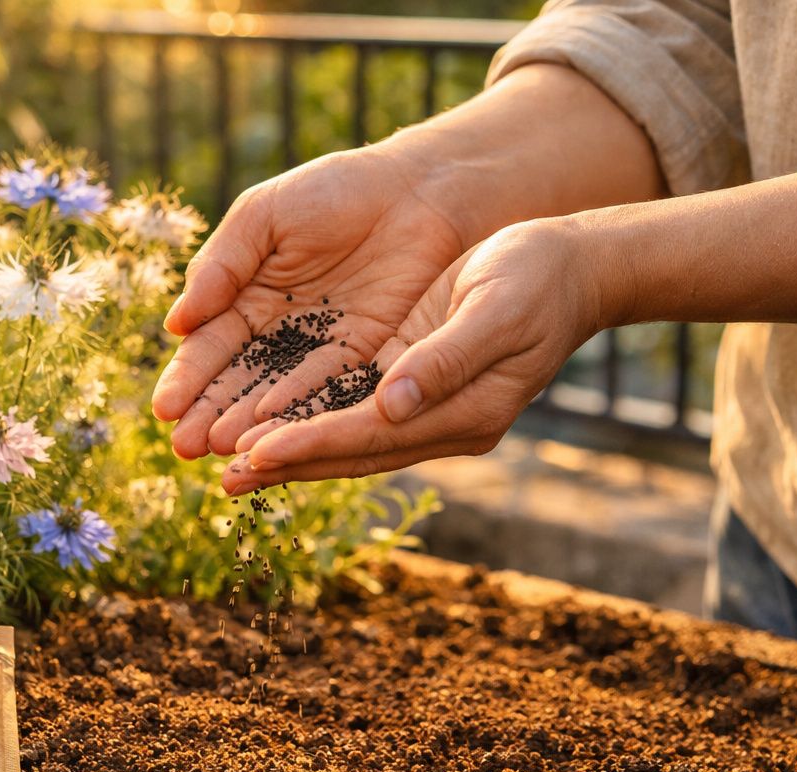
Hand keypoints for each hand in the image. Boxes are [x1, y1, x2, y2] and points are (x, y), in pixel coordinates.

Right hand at [151, 142, 466, 458]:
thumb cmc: (333, 190)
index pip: (209, 346)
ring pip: (275, 394)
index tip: (165, 409)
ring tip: (220, 450)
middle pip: (236, 381)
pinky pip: (325, 387)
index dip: (188, 378)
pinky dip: (298, 409)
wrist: (417, 189)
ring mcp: (319, 348)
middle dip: (209, 414)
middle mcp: (277, 332)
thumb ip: (221, 266)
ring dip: (246, 424)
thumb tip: (176, 324)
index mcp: (245, 296)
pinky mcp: (364, 356)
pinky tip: (271, 430)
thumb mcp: (263, 217)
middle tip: (185, 448)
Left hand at [222, 218, 609, 492]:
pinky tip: (267, 432)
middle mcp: (442, 423)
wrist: (571, 267)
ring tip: (231, 469)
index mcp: (467, 412)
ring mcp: (429, 411)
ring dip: (291, 456)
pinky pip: (353, 416)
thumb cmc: (539, 278)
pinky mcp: (414, 388)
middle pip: (353, 453)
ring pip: (348, 442)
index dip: (313, 444)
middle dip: (288, 465)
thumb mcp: (497, 308)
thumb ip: (446, 359)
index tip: (258, 453)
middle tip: (224, 478)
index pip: (373, 436)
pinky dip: (309, 426)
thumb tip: (391, 403)